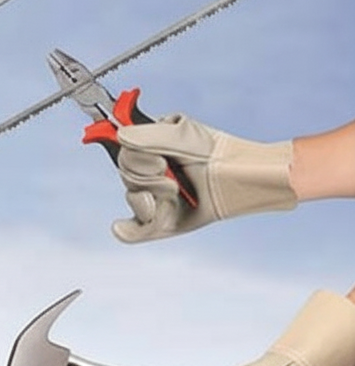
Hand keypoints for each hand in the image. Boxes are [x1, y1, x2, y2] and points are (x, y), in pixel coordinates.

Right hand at [111, 114, 294, 242]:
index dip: (124, 148)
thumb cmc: (220, 153)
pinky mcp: (163, 221)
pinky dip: (129, 230)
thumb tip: (119, 135)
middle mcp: (150, 171)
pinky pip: (135, 229)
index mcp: (150, 146)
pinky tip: (121, 227)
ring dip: (152, 195)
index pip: (121, 146)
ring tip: (176, 192)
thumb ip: (148, 135)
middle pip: (125, 172)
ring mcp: (156, 197)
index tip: (125, 147)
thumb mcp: (183, 135)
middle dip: (146, 173)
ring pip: (132, 198)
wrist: (245, 179)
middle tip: (171, 171)